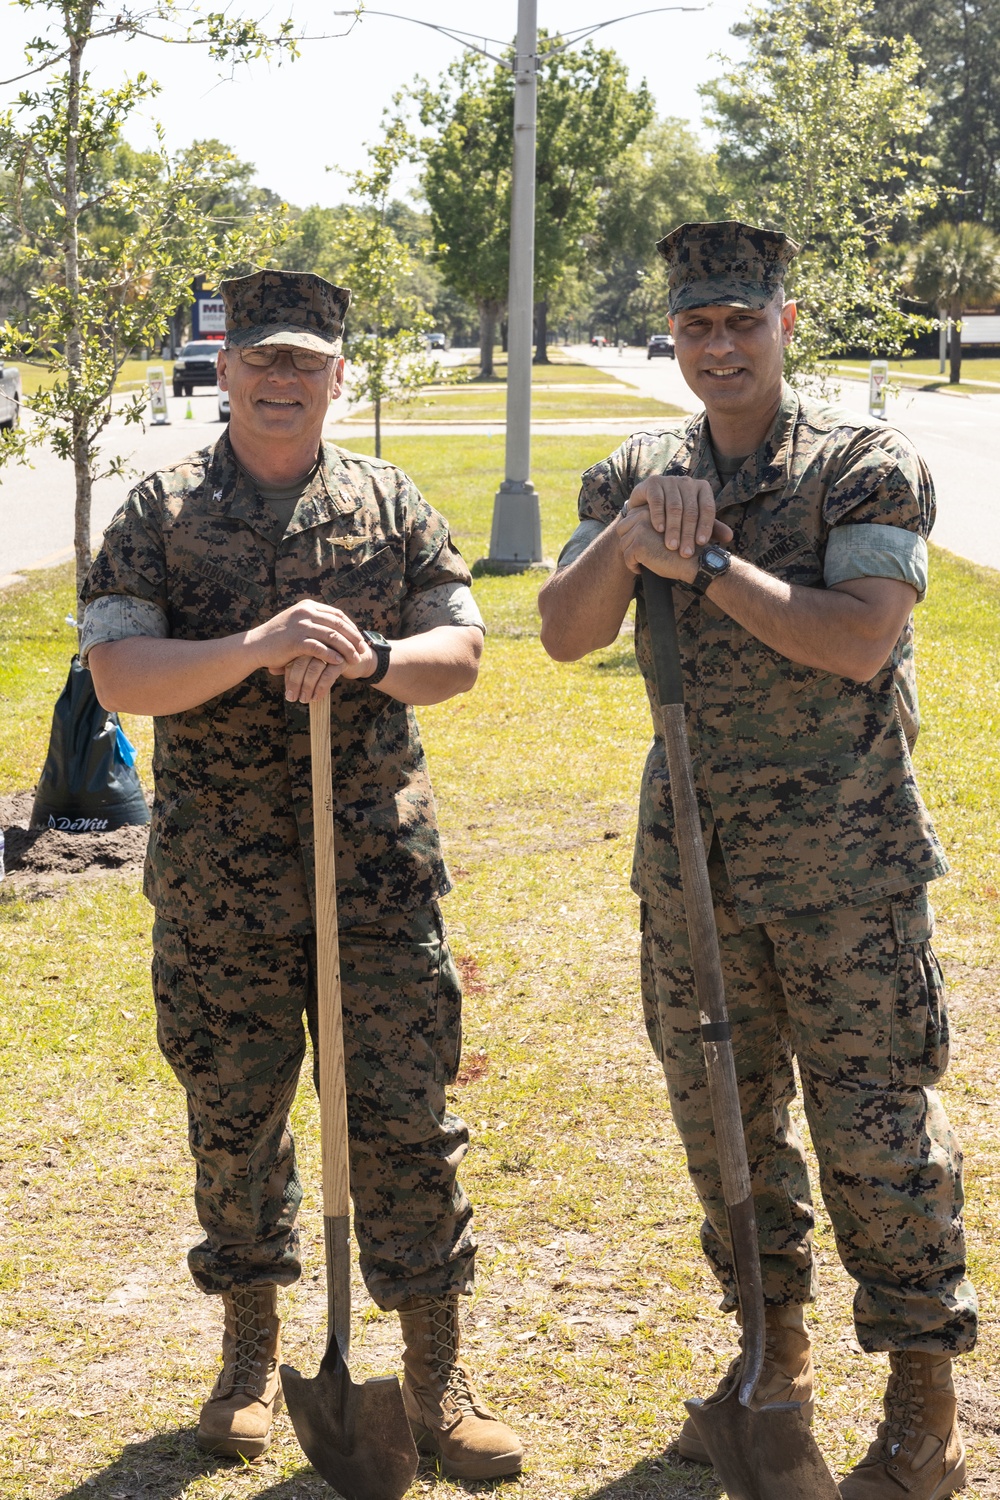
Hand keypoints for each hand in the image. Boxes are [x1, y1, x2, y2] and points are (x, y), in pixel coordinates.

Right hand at [246, 600, 374, 701]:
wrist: (255, 646)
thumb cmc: (277, 638)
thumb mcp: (297, 623)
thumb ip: (314, 622)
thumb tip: (335, 628)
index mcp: (308, 606)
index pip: (337, 614)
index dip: (352, 627)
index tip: (360, 639)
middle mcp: (306, 612)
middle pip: (339, 624)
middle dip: (354, 638)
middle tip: (363, 649)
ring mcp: (301, 626)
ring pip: (333, 636)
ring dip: (347, 648)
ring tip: (355, 659)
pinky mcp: (296, 641)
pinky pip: (320, 648)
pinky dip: (332, 656)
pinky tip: (339, 663)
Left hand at [280, 638, 378, 702]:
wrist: (359, 658)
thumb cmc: (329, 659)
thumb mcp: (309, 660)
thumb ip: (290, 663)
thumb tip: (271, 669)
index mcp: (307, 635)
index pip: (292, 654)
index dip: (287, 674)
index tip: (287, 692)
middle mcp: (318, 638)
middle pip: (301, 660)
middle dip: (295, 682)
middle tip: (291, 698)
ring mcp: (332, 647)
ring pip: (314, 667)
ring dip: (308, 686)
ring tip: (303, 700)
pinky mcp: (344, 657)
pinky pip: (329, 674)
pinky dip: (321, 687)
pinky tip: (316, 697)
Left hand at [616, 505, 700, 579]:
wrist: (696, 559)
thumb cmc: (681, 547)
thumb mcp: (664, 531)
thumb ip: (649, 527)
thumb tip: (626, 530)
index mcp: (651, 509)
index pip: (628, 520)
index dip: (630, 535)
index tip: (639, 547)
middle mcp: (644, 514)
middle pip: (622, 530)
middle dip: (628, 545)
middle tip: (637, 557)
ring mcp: (641, 528)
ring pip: (623, 544)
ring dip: (630, 557)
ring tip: (641, 565)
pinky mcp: (640, 543)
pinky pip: (627, 557)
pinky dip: (632, 566)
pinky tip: (642, 570)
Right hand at [626, 476, 733, 557]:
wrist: (646, 504)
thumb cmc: (675, 515)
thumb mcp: (695, 521)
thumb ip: (711, 528)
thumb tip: (730, 537)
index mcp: (702, 489)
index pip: (708, 508)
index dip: (705, 526)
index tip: (701, 544)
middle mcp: (688, 482)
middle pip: (691, 510)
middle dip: (688, 533)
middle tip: (685, 553)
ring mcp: (670, 480)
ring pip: (674, 506)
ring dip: (673, 528)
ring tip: (672, 546)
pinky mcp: (653, 482)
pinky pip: (657, 500)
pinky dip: (658, 516)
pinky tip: (659, 530)